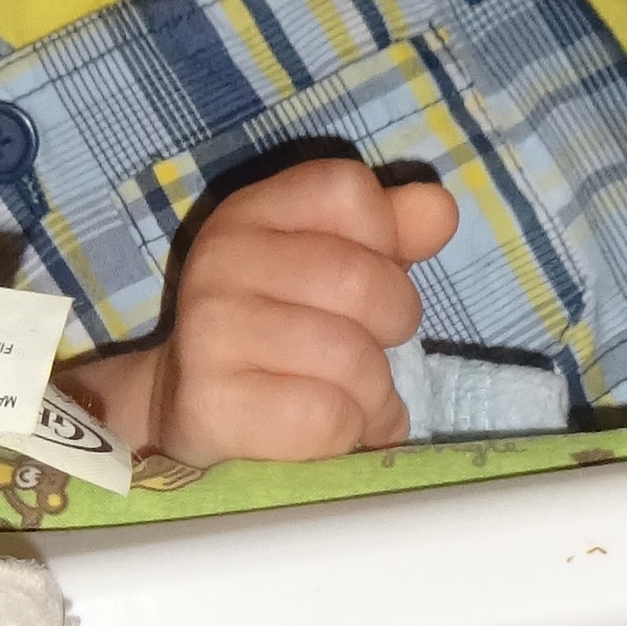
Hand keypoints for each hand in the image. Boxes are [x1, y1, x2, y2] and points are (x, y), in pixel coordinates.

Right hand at [62, 159, 460, 465]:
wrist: (187, 408)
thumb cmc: (278, 333)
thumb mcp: (330, 268)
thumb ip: (390, 233)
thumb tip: (439, 209)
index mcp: (252, 213)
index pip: (346, 190)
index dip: (385, 239)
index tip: (370, 280)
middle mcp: (222, 258)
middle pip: (362, 281)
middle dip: (393, 329)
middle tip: (376, 356)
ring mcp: (210, 330)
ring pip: (350, 358)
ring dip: (377, 397)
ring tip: (364, 405)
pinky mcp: (210, 402)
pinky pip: (324, 418)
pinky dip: (348, 433)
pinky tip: (336, 435)